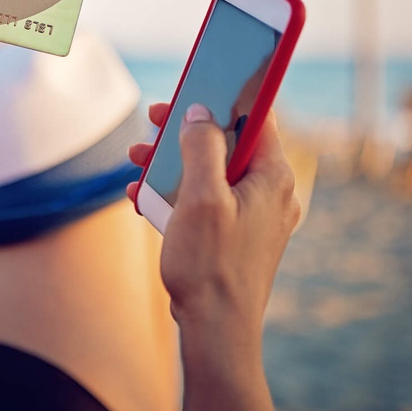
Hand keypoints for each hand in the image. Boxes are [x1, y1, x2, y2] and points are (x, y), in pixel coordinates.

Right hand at [127, 102, 298, 328]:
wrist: (217, 331)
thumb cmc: (210, 266)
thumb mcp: (200, 197)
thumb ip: (201, 146)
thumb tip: (200, 112)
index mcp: (273, 176)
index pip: (257, 115)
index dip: (226, 93)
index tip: (198, 79)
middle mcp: (272, 192)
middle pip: (230, 141)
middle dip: (187, 131)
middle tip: (152, 123)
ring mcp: (257, 215)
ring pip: (215, 170)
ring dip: (175, 161)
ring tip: (139, 161)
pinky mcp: (239, 234)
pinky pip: (210, 199)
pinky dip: (179, 192)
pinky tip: (143, 196)